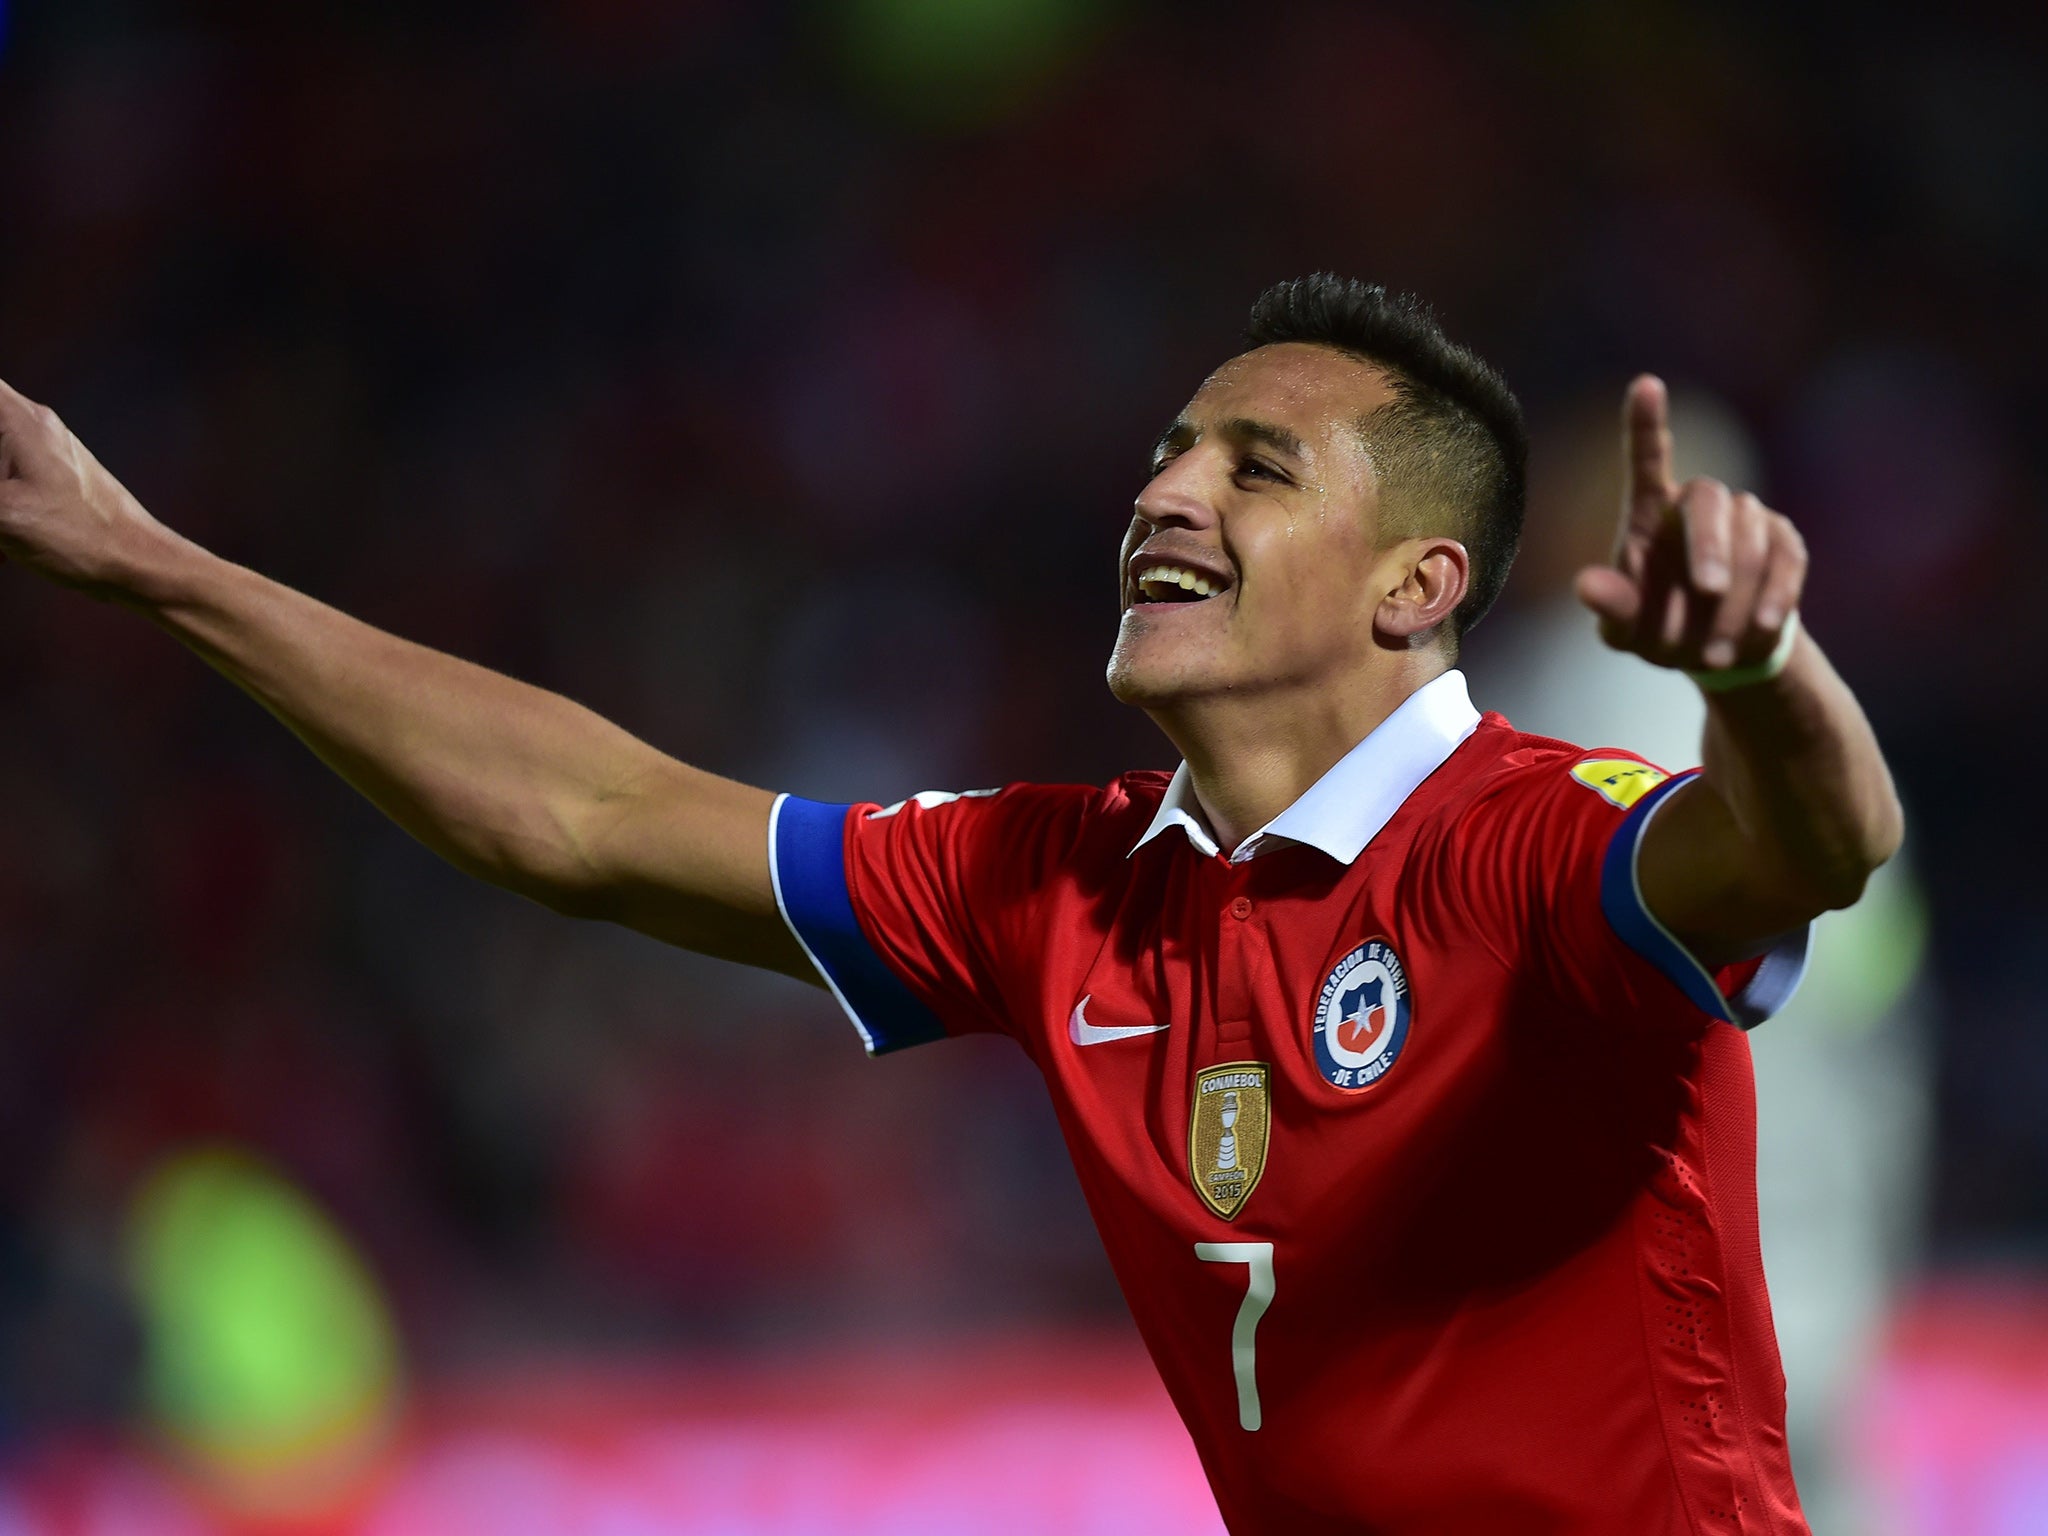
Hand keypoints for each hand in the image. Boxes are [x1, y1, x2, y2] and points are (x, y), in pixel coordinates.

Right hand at [0, 376, 178, 596]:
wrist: (140, 569)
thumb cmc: (81, 538)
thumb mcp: (1, 514)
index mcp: (20, 422)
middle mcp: (33, 430)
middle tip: (3, 515)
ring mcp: (43, 458)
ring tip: (2, 544)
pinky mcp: (48, 487)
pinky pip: (5, 490)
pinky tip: (4, 555)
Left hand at [1574, 376, 1805, 673]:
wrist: (1718, 652)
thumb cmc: (1659, 631)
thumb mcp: (1626, 630)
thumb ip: (1611, 607)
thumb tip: (1585, 585)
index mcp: (1648, 513)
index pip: (1646, 460)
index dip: (1646, 424)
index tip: (1646, 385)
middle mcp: (1696, 505)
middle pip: (1708, 496)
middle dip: (1711, 544)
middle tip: (1707, 589)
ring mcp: (1745, 518)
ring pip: (1750, 533)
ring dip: (1737, 592)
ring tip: (1714, 650)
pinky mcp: (1784, 542)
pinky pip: (1787, 557)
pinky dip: (1776, 593)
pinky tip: (1761, 625)